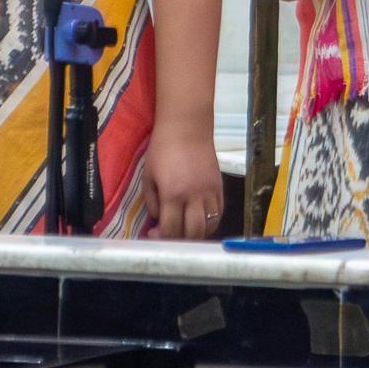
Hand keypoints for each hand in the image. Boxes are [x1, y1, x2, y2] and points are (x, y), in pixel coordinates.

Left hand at [142, 118, 222, 239]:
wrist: (187, 128)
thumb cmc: (162, 149)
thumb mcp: (148, 176)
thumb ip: (152, 202)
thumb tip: (159, 220)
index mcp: (172, 194)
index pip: (171, 229)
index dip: (161, 238)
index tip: (154, 233)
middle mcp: (194, 197)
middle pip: (192, 233)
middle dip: (179, 239)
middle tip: (169, 233)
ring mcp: (210, 192)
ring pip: (209, 226)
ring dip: (196, 233)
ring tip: (185, 228)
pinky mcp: (219, 187)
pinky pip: (219, 213)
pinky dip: (210, 221)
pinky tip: (200, 219)